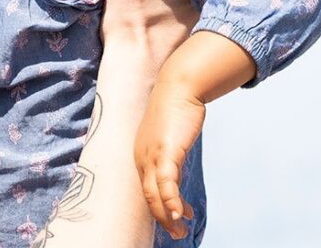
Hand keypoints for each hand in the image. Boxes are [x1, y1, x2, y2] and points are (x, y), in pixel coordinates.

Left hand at [134, 81, 203, 239]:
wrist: (179, 88)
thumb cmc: (175, 112)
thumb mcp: (168, 137)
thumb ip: (169, 154)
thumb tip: (175, 168)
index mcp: (140, 156)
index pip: (146, 189)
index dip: (158, 207)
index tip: (173, 218)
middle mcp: (141, 158)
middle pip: (148, 196)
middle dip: (162, 218)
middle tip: (177, 233)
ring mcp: (151, 155)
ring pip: (155, 193)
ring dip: (167, 215)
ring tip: (180, 229)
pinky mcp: (166, 151)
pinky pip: (167, 181)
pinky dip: (171, 199)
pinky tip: (179, 213)